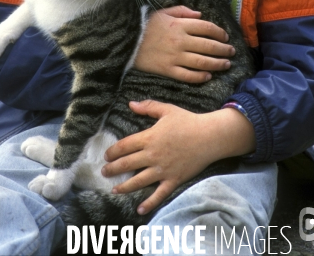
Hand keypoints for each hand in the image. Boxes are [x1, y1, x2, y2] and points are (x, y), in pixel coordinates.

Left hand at [102, 100, 255, 214]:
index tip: (106, 155)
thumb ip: (148, 107)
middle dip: (113, 169)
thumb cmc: (188, 121)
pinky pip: (159, 194)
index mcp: (149, 138)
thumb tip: (130, 104)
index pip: (124, 146)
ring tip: (114, 189)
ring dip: (124, 186)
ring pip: (138, 181)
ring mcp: (163, 169)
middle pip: (127, 164)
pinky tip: (139, 209)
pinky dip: (149, 203)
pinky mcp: (174, 179)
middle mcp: (153, 155)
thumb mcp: (167, 110)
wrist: (209, 136)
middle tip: (104, 172)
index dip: (112, 152)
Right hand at [134, 6, 234, 82]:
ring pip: (202, 62)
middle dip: (223, 49)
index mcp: (179, 25)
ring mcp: (174, 57)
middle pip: (209, 45)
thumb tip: (200, 15)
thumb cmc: (144, 25)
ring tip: (226, 64)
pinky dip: (200, 77)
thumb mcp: (162, 12)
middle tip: (231, 52)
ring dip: (217, 64)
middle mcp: (180, 41)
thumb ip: (182, 11)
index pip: (207, 28)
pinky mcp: (167, 70)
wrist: (125, 41)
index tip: (225, 37)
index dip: (219, 33)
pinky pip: (187, 75)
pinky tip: (207, 76)